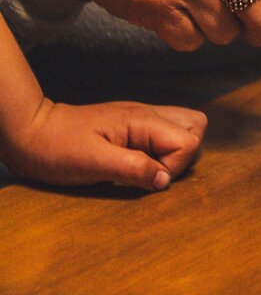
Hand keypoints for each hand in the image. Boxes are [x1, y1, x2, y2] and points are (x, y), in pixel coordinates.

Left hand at [1, 100, 205, 189]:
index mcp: (141, 120)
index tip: (147, 177)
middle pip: (196, 126)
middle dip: (185, 155)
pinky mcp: (133, 126)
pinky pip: (165, 133)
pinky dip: (162, 150)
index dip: (176, 165)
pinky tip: (138, 162)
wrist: (29, 132)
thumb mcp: (93, 162)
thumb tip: (166, 180)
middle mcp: (147, 114)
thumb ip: (134, 168)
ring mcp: (141, 118)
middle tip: (155, 170)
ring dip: (175, 152)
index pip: (188, 140)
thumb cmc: (56, 147)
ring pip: (185, 127)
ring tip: (148, 167)